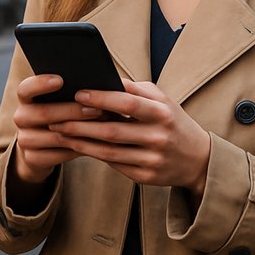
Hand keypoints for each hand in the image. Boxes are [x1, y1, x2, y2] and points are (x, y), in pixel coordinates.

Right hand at [11, 74, 105, 183]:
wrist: (41, 148)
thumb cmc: (57, 115)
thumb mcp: (57, 101)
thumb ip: (68, 93)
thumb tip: (94, 86)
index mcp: (25, 98)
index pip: (26, 89)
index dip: (40, 84)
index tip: (60, 80)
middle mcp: (21, 117)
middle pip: (44, 113)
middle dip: (73, 111)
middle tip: (96, 109)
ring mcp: (24, 139)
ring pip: (55, 135)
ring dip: (80, 132)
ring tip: (102, 128)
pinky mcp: (32, 158)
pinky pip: (59, 154)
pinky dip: (78, 149)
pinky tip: (94, 144)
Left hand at [49, 80, 210, 192]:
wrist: (198, 159)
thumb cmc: (172, 121)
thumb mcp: (162, 101)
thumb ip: (135, 89)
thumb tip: (103, 77)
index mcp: (162, 113)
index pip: (127, 104)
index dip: (101, 98)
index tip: (78, 93)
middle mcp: (158, 138)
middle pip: (112, 131)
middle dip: (80, 124)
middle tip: (56, 117)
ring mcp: (152, 160)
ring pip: (108, 152)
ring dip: (80, 142)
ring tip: (60, 132)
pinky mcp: (146, 177)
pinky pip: (114, 165)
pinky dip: (93, 155)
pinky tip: (78, 146)